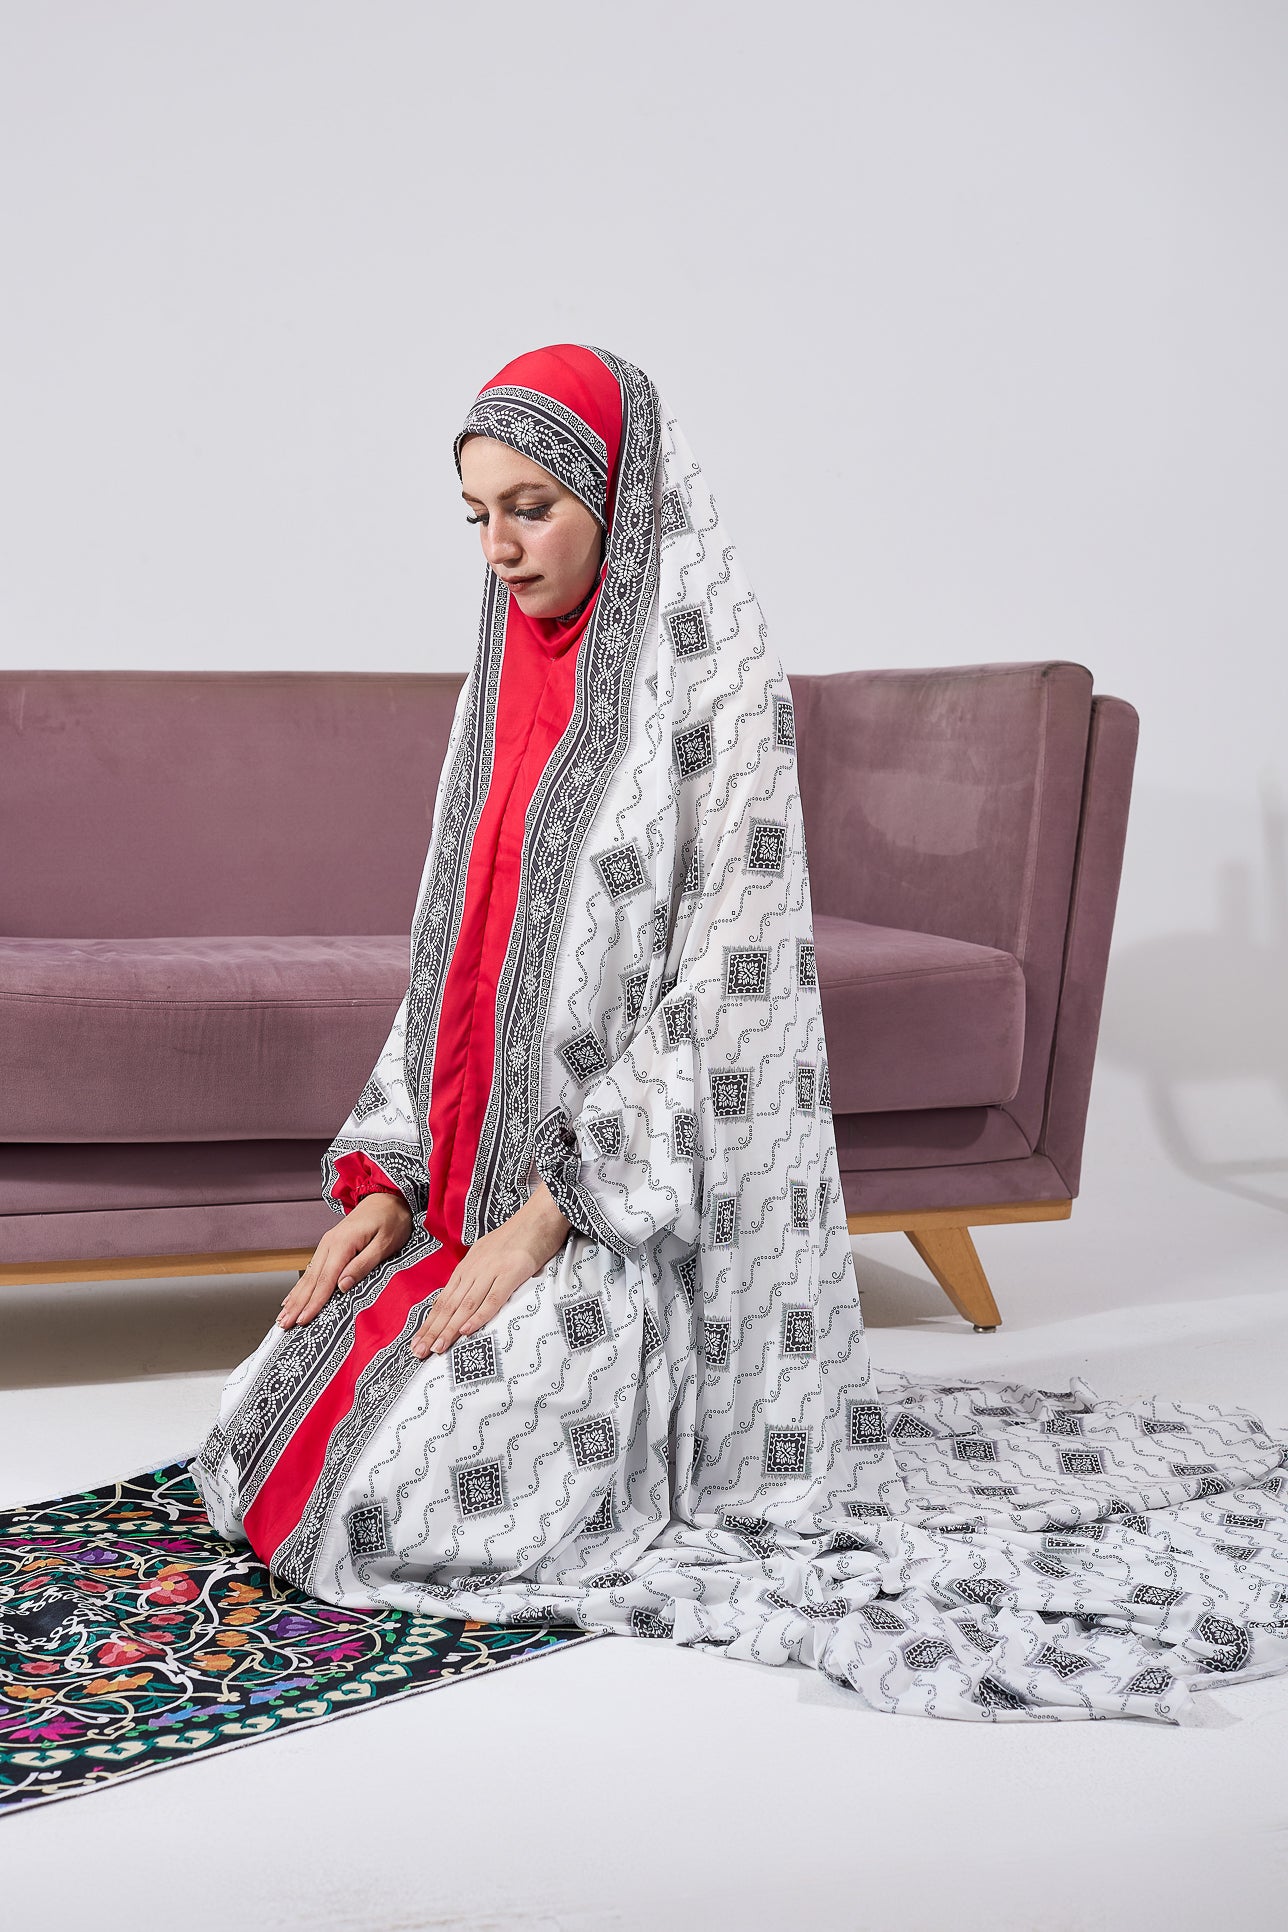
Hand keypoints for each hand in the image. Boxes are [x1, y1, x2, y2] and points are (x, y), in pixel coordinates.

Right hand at [278, 1190, 413, 1329]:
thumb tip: (343, 1286)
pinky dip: (301, 1286)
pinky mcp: (330, 1246)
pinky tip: (293, 1296)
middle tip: (284, 1325)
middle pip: (311, 1279)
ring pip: (308, 1275)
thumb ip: (363, 1264)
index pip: (325, 1280)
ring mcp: (327, 1244)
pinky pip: (313, 1269)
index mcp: (343, 1243)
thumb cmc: (392, 1219)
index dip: (314, 1303)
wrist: (388, 1196)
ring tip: (283, 1316)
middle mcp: (329, 1243)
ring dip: (295, 1297)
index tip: (303, 1320)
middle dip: (297, 1304)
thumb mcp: (385, 1243)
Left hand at [410, 1181, 571, 1358]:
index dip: (430, 1321)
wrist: (541, 1213)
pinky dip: (479, 1315)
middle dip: (433, 1329)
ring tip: (437, 1347)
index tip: (418, 1340)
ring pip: (466, 1304)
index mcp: (469, 1265)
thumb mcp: (490, 1251)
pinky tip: (467, 1330)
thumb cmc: (520, 1234)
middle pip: (450, 1304)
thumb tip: (467, 1292)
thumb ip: (478, 1271)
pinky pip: (493, 1298)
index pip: (444, 1298)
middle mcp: (475, 1268)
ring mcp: (492, 1269)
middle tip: (419, 1352)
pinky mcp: (512, 1272)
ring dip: (450, 1328)